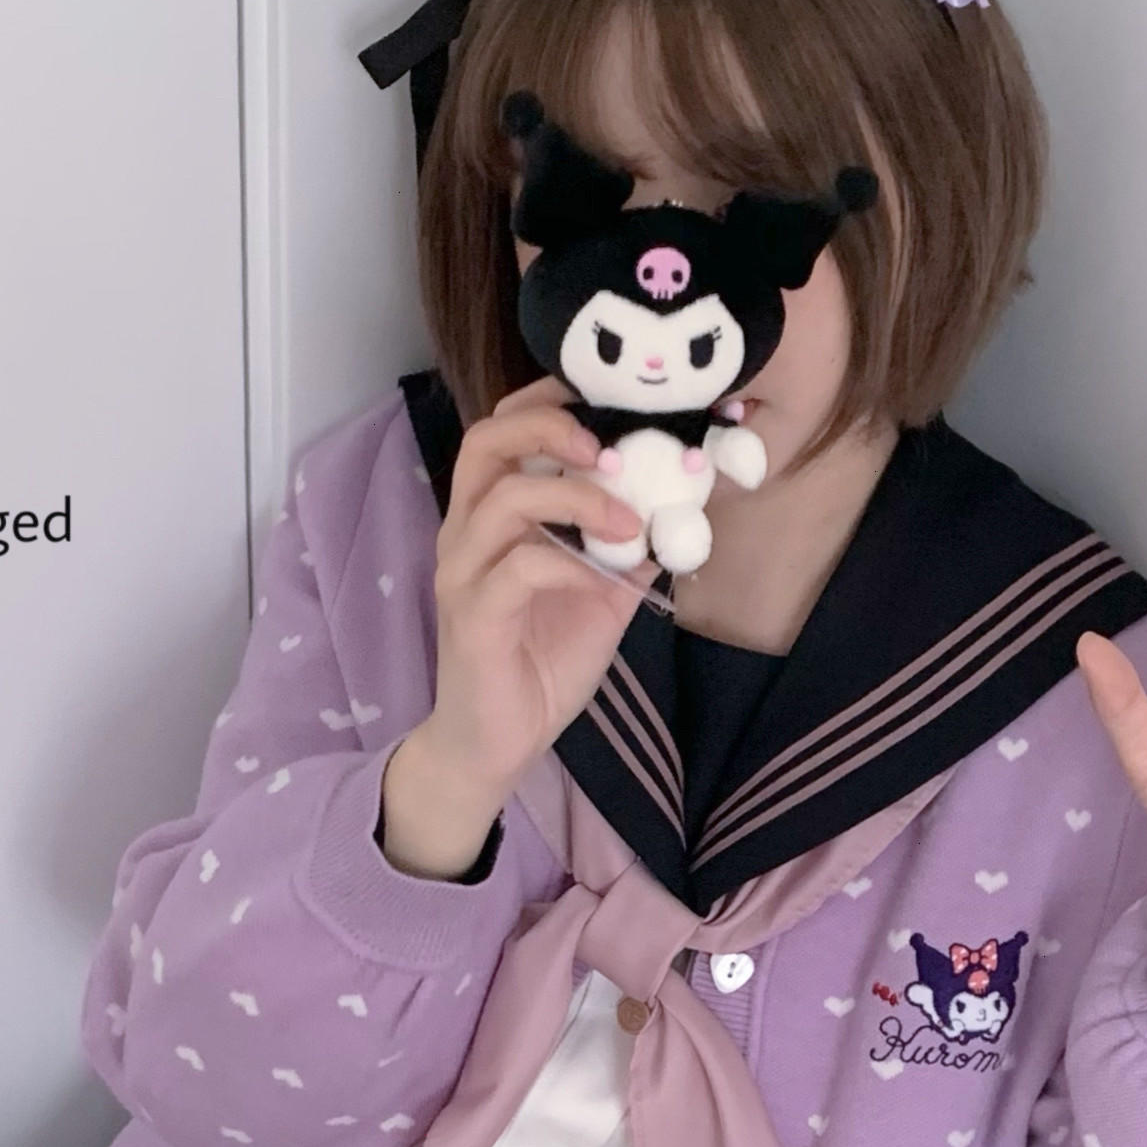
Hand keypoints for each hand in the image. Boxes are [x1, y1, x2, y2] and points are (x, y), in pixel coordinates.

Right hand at [380, 379, 643, 877]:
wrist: (498, 743)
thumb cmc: (541, 665)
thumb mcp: (603, 598)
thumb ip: (632, 551)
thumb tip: (683, 507)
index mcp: (492, 516)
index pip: (504, 429)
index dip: (552, 402)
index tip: (613, 404)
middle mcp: (467, 532)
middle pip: (486, 441)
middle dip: (552, 427)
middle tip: (613, 449)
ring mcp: (464, 573)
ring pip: (506, 498)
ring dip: (577, 498)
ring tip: (631, 521)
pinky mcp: (471, 617)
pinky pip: (517, 568)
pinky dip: (567, 563)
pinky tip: (601, 580)